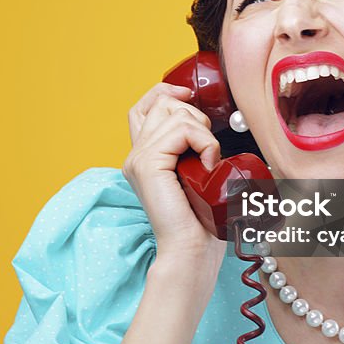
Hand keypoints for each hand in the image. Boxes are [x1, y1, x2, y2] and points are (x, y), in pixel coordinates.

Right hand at [123, 83, 224, 264]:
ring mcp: (138, 158)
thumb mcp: (197, 174)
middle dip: (194, 116)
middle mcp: (135, 155)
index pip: (144, 107)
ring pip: (176, 114)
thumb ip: (191, 149)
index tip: (188, 94)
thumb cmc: (201, 221)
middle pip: (162, 103)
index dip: (164, 92)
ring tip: (208, 164)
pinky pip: (182, 130)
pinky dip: (204, 143)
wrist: (191, 252)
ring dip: (203, 133)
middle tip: (207, 150)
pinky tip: (208, 166)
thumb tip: (205, 123)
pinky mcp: (147, 163)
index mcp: (144, 157)